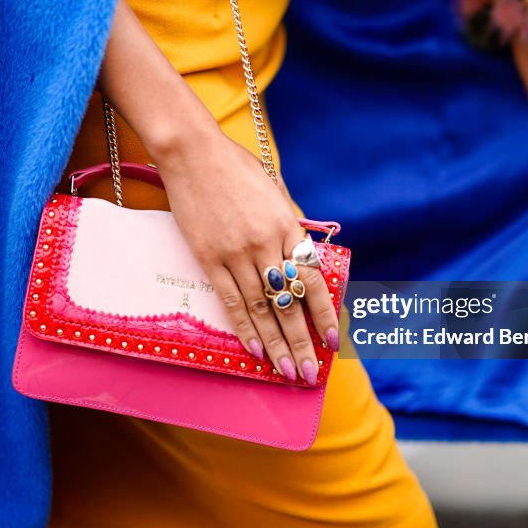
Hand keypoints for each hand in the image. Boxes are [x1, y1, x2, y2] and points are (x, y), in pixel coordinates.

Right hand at [152, 127, 339, 383]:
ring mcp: (237, 253)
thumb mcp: (273, 193)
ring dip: (276, 344)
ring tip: (286, 371)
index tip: (333, 340)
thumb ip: (286, 227)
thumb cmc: (235, 168)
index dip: (325, 313)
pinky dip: (244, 328)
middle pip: (289, 302)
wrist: (193, 153)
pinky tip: (255, 350)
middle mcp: (266, 243)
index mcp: (287, 226)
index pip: (313, 279)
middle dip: (301, 342)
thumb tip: (297, 256)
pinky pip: (231, 300)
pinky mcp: (209, 257)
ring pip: (261, 308)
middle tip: (309, 373)